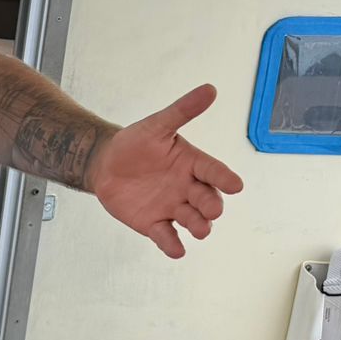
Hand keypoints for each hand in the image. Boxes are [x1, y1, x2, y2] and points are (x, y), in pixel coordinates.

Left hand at [90, 84, 243, 258]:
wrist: (104, 164)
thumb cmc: (135, 143)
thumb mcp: (157, 125)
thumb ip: (182, 111)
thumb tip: (210, 89)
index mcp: (192, 163)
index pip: (213, 171)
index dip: (224, 178)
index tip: (236, 185)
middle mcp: (188, 187)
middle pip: (206, 199)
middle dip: (211, 206)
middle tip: (212, 210)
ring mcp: (172, 207)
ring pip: (191, 220)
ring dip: (198, 226)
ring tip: (201, 230)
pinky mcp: (154, 223)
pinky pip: (166, 236)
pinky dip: (172, 244)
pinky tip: (176, 250)